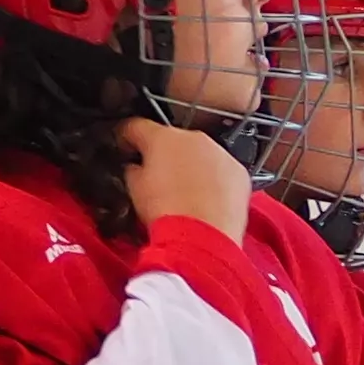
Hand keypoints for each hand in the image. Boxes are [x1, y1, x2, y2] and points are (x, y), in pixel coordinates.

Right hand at [122, 120, 254, 242]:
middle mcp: (194, 139)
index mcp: (162, 138)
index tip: (125, 145)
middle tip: (157, 178)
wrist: (202, 238)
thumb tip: (135, 168)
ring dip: (191, 166)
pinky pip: (222, 170)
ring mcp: (219, 153)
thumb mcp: (134, 189)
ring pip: (200, 154)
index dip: (126, 136)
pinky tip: (205, 199)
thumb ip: (132, 169)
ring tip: (184, 193)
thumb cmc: (167, 214)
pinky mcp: (238, 172)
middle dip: (164, 155)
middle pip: (172, 140)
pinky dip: (214, 180)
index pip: (137, 126)